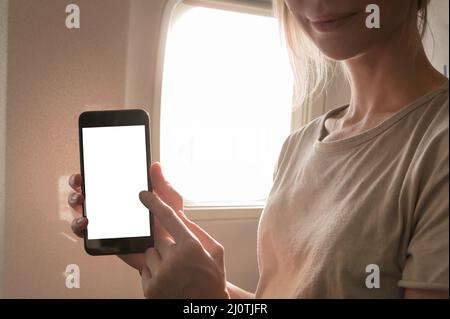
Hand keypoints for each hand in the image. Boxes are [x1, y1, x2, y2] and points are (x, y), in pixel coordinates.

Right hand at [68, 162, 183, 269]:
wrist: (173, 251)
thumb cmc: (172, 224)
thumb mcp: (170, 200)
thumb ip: (162, 184)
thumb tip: (155, 165)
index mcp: (126, 195)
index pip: (104, 181)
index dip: (91, 174)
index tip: (86, 169)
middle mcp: (113, 208)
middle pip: (87, 194)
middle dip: (77, 186)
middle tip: (79, 183)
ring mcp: (107, 224)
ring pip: (82, 212)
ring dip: (75, 204)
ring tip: (81, 201)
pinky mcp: (106, 240)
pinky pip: (87, 235)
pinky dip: (80, 227)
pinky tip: (86, 221)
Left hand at [139, 191, 228, 298]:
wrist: (207, 307)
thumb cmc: (213, 279)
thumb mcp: (215, 251)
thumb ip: (196, 230)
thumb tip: (178, 215)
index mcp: (191, 247)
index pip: (167, 217)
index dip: (153, 203)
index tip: (143, 195)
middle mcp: (174, 260)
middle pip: (159, 239)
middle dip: (168, 245)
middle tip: (182, 260)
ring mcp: (160, 275)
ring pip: (150, 253)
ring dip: (160, 259)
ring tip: (176, 271)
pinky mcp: (150, 288)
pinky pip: (145, 269)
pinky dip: (154, 272)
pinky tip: (169, 280)